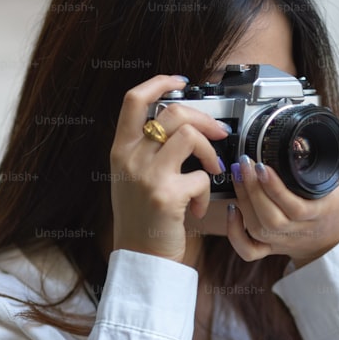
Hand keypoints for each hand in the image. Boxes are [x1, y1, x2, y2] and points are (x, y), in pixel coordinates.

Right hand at [109, 75, 228, 262]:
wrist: (139, 258)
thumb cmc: (142, 220)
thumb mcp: (132, 178)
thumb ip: (148, 150)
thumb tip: (182, 125)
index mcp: (121, 150)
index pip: (133, 99)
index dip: (159, 82)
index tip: (181, 81)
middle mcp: (130, 158)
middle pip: (172, 113)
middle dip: (204, 119)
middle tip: (218, 133)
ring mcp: (147, 176)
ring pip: (189, 136)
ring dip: (209, 152)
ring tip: (210, 171)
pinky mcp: (166, 195)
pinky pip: (200, 177)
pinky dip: (206, 192)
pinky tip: (198, 207)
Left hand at [226, 155, 338, 267]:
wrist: (331, 241)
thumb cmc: (335, 208)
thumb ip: (334, 159)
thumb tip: (322, 130)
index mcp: (318, 214)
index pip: (295, 207)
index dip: (275, 189)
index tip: (263, 166)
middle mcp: (297, 230)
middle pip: (270, 218)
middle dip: (252, 189)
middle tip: (244, 163)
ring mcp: (281, 241)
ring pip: (257, 229)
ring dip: (243, 200)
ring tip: (238, 174)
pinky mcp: (269, 247)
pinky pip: (248, 250)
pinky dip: (235, 234)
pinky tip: (232, 210)